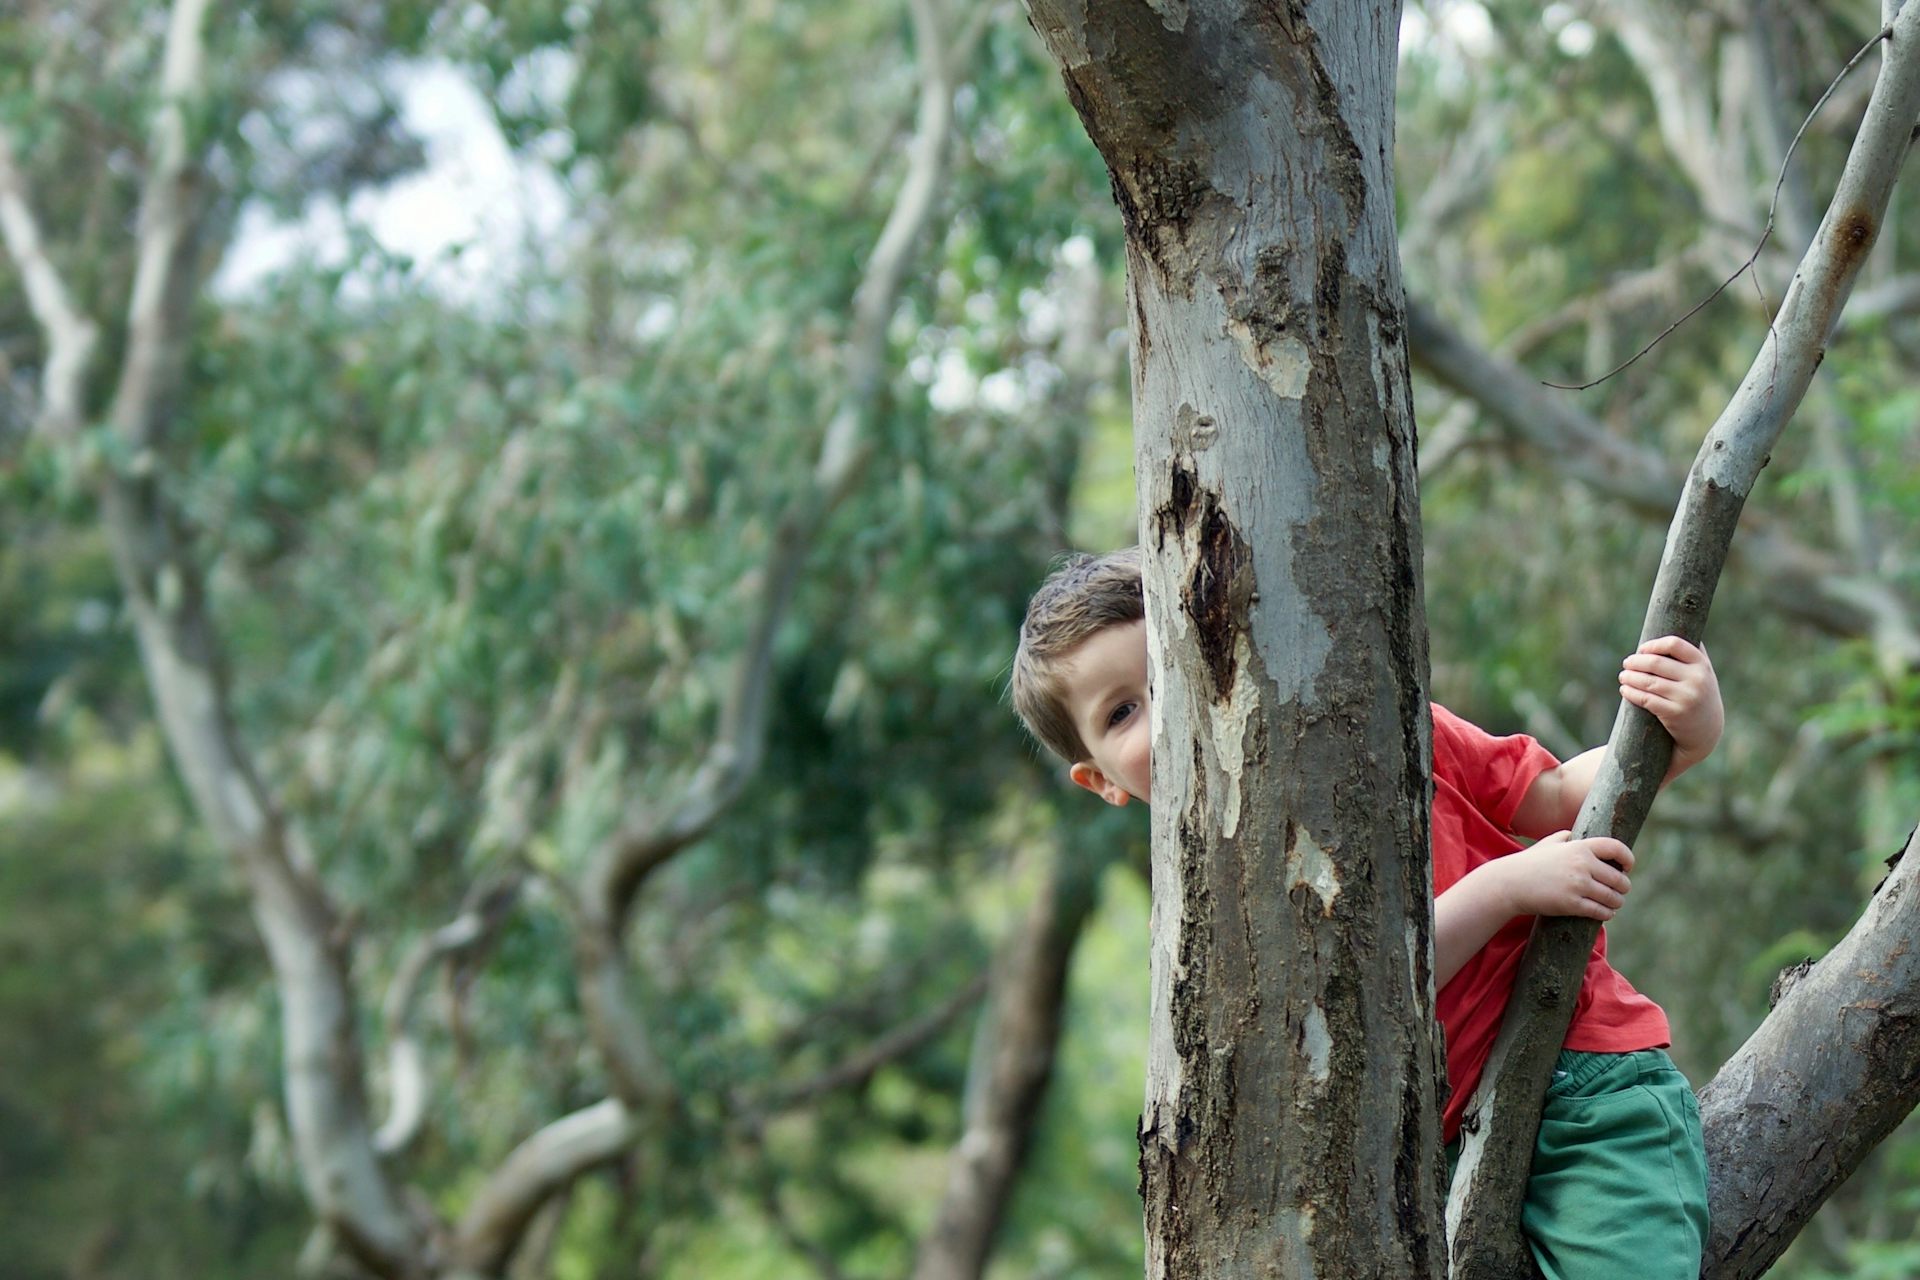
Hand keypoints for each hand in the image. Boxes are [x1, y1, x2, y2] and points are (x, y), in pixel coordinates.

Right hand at [1493, 831, 1633, 921]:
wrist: (1509, 883)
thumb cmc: (1529, 863)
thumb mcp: (1547, 843)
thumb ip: (1565, 836)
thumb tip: (1576, 835)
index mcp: (1579, 847)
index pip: (1616, 848)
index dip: (1628, 858)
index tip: (1628, 867)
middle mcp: (1582, 865)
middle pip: (1619, 878)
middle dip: (1623, 886)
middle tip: (1620, 890)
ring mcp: (1577, 885)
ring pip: (1613, 897)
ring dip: (1617, 902)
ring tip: (1614, 903)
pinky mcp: (1572, 904)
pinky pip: (1601, 912)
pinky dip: (1607, 914)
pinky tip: (1606, 913)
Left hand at [1620, 635, 1722, 772]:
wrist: (1707, 731)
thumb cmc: (1699, 694)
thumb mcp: (1702, 672)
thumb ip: (1690, 653)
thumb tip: (1670, 623)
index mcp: (1702, 664)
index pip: (1674, 644)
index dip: (1653, 645)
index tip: (1642, 649)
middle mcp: (1697, 679)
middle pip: (1656, 663)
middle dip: (1635, 662)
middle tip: (1626, 663)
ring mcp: (1686, 697)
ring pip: (1648, 681)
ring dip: (1629, 677)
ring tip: (1622, 676)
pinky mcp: (1675, 714)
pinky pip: (1646, 699)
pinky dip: (1631, 693)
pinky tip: (1624, 690)